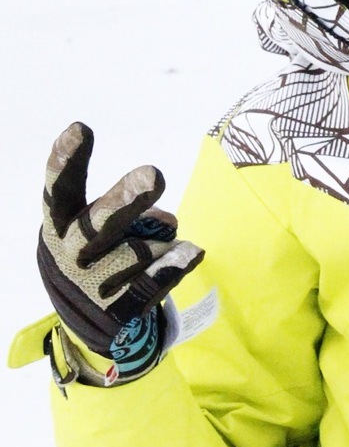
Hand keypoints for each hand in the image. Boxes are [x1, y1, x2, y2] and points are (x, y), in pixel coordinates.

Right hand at [38, 123, 203, 380]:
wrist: (87, 318)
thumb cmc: (96, 250)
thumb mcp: (96, 226)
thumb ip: (125, 212)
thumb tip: (166, 224)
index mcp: (59, 222)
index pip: (60, 187)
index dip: (67, 159)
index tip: (81, 128)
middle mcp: (69, 252)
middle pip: (100, 222)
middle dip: (127, 199)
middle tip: (155, 174)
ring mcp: (91, 284)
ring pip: (142, 250)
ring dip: (160, 243)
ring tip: (154, 248)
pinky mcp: (115, 311)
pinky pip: (156, 282)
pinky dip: (176, 264)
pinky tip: (192, 253)